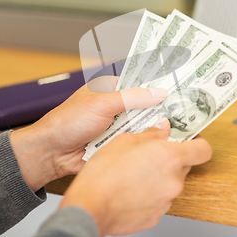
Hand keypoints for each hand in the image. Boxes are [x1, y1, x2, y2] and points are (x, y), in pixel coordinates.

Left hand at [10, 76, 168, 190]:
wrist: (50, 154)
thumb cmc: (67, 122)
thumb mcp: (102, 103)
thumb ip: (132, 98)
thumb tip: (159, 93)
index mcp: (110, 88)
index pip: (140, 83)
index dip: (158, 85)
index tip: (180, 87)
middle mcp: (116, 106)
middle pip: (145, 105)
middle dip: (160, 109)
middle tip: (186, 110)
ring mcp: (117, 126)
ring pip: (143, 125)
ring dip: (153, 127)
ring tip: (180, 126)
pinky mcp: (117, 144)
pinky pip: (136, 142)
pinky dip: (145, 143)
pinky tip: (162, 143)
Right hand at [59, 124, 212, 235]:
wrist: (89, 207)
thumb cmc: (103, 174)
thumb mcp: (125, 141)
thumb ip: (150, 134)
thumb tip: (162, 128)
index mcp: (171, 158)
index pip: (203, 150)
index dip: (198, 143)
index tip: (190, 138)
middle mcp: (174, 180)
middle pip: (184, 166)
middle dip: (171, 158)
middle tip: (152, 153)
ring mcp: (166, 201)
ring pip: (170, 183)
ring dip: (159, 177)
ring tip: (135, 173)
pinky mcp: (156, 215)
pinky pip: (159, 199)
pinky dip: (150, 193)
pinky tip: (132, 188)